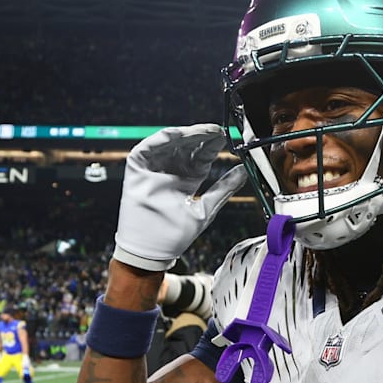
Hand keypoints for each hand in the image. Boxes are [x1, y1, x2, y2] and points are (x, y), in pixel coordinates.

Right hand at [114, 124, 247, 271]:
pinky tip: (176, 135)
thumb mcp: (206, 208)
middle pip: (187, 147)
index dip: (212, 146)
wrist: (151, 252)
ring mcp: (154, 170)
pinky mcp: (137, 170)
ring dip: (185, 135)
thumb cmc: (174, 236)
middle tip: (216, 131)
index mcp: (188, 180)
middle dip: (201, 137)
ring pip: (170, 144)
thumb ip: (224, 188)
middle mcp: (172, 172)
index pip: (201, 156)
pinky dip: (160, 140)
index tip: (226, 138)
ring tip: (201, 131)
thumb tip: (244, 172)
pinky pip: (147, 149)